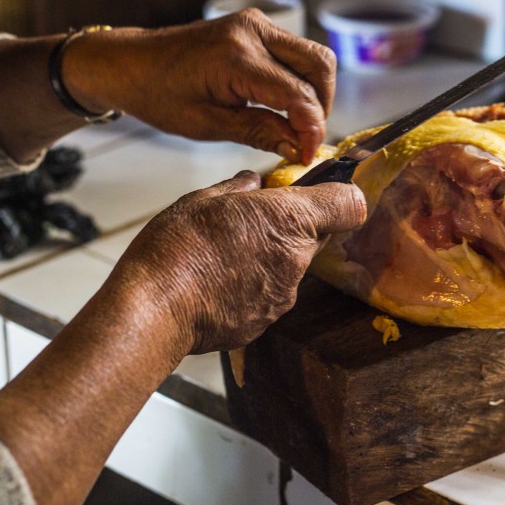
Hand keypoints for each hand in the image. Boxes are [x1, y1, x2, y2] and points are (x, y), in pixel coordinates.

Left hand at [63, 10, 335, 163]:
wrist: (130, 62)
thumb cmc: (158, 94)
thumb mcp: (207, 125)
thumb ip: (260, 132)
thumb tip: (299, 148)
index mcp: (236, 57)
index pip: (298, 94)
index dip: (311, 129)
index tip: (307, 156)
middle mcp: (252, 32)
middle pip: (320, 66)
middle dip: (321, 107)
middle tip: (305, 139)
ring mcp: (256, 24)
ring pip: (314, 57)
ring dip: (314, 93)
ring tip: (295, 124)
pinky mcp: (257, 26)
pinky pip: (297, 52)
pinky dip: (300, 80)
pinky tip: (284, 106)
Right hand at [104, 171, 365, 353]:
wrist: (154, 309)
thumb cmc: (178, 246)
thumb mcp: (205, 198)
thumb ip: (239, 188)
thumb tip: (253, 183)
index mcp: (291, 219)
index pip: (350, 205)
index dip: (339, 198)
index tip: (319, 195)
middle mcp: (298, 258)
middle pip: (316, 236)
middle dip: (292, 227)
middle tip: (251, 223)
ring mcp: (284, 294)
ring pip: (291, 267)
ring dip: (269, 258)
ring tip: (224, 257)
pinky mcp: (266, 321)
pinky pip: (269, 295)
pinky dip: (252, 287)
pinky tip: (218, 284)